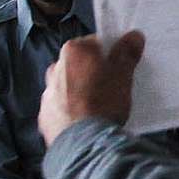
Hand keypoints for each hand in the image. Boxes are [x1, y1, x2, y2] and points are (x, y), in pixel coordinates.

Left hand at [39, 30, 145, 146]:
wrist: (83, 143)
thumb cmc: (104, 101)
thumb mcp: (123, 75)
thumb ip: (127, 53)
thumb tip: (134, 35)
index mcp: (73, 51)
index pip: (95, 43)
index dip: (110, 54)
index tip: (121, 67)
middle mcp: (55, 67)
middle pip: (79, 65)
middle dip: (93, 73)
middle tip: (112, 87)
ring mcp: (47, 93)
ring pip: (68, 87)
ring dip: (80, 92)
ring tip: (99, 108)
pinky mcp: (45, 117)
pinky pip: (61, 108)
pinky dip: (72, 112)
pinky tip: (86, 123)